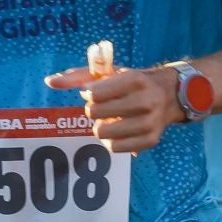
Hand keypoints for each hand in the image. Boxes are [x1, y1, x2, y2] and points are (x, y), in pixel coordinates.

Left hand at [44, 62, 182, 154]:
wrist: (171, 95)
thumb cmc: (133, 83)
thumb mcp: (110, 73)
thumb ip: (77, 76)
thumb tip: (49, 82)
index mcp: (135, 80)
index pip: (93, 94)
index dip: (90, 94)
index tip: (98, 92)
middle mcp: (146, 101)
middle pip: (94, 113)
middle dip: (94, 110)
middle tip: (105, 107)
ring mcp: (150, 122)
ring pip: (102, 133)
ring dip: (101, 127)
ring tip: (111, 120)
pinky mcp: (151, 140)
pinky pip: (115, 148)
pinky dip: (111, 141)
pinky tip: (118, 131)